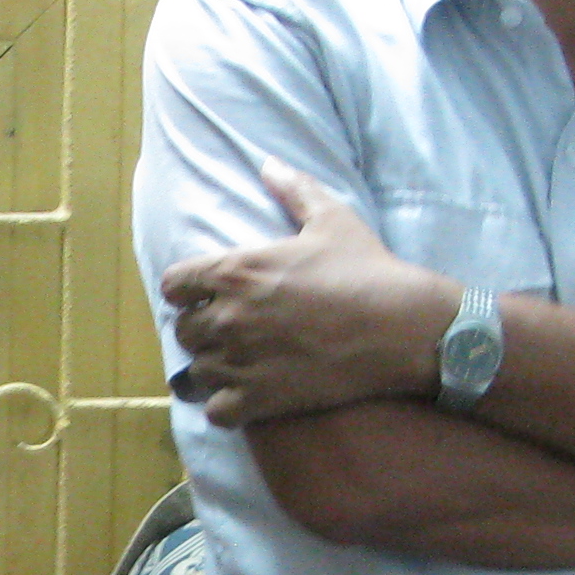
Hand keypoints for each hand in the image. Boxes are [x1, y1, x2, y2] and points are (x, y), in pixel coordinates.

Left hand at [160, 162, 459, 427]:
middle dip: (203, 329)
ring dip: (215, 368)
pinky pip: (217, 411)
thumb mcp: (331, 219)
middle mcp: (228, 317)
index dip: (188, 289)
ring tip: (240, 364)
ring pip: (198, 371)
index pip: (173, 285)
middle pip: (184, 330)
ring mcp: (242, 361)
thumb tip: (268, 163)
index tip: (207, 294)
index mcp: (235, 271)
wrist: (402, 328)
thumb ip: (293, 189)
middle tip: (232, 330)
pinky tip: (247, 396)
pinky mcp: (261, 399)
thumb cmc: (367, 269)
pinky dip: (227, 406)